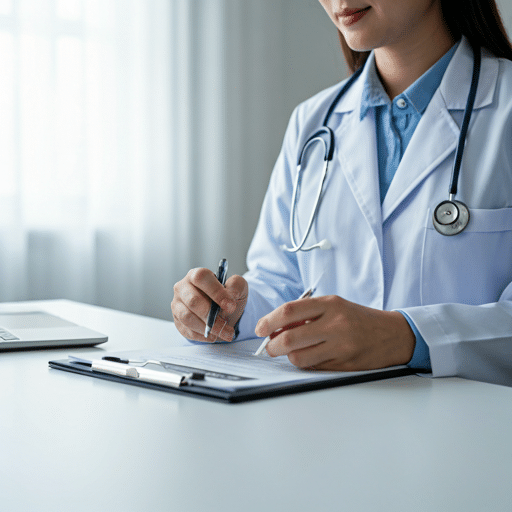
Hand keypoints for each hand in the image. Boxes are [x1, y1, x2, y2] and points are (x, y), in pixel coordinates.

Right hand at [172, 268, 247, 341]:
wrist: (223, 313)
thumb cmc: (227, 297)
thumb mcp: (238, 288)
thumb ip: (236, 286)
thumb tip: (231, 295)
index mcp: (197, 275)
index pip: (201, 278)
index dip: (216, 292)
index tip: (230, 306)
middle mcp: (183, 287)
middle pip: (193, 300)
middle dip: (211, 316)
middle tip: (226, 325)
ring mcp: (177, 304)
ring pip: (187, 317)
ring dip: (207, 328)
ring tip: (223, 333)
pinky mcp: (177, 321)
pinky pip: (186, 330)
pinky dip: (202, 335)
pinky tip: (213, 336)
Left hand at [254, 295, 414, 370]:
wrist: (392, 334)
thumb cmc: (358, 318)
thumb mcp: (334, 306)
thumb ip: (306, 313)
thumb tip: (275, 328)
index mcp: (330, 304)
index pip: (289, 311)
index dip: (269, 321)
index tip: (260, 328)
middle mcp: (335, 323)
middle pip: (290, 338)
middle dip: (272, 345)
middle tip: (270, 346)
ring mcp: (340, 345)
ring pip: (299, 357)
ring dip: (288, 357)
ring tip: (291, 351)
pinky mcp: (344, 364)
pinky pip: (313, 367)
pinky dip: (305, 363)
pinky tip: (310, 356)